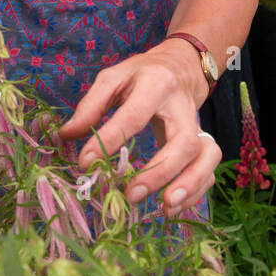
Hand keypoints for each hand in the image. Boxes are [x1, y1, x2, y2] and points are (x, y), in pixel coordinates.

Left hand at [57, 43, 221, 217]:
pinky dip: (196, 192)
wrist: (181, 67)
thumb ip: (90, 106)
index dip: (109, 141)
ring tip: (165, 208)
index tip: (86, 163)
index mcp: (156, 85)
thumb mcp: (113, 78)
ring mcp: (198, 126)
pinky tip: (172, 208)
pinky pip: (209, 169)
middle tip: (132, 194)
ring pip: (207, 156)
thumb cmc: (142, 75)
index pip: (133, 116)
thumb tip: (66, 136)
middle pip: (183, 142)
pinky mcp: (204, 142)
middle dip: (160, 172)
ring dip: (190, 185)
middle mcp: (183, 107)